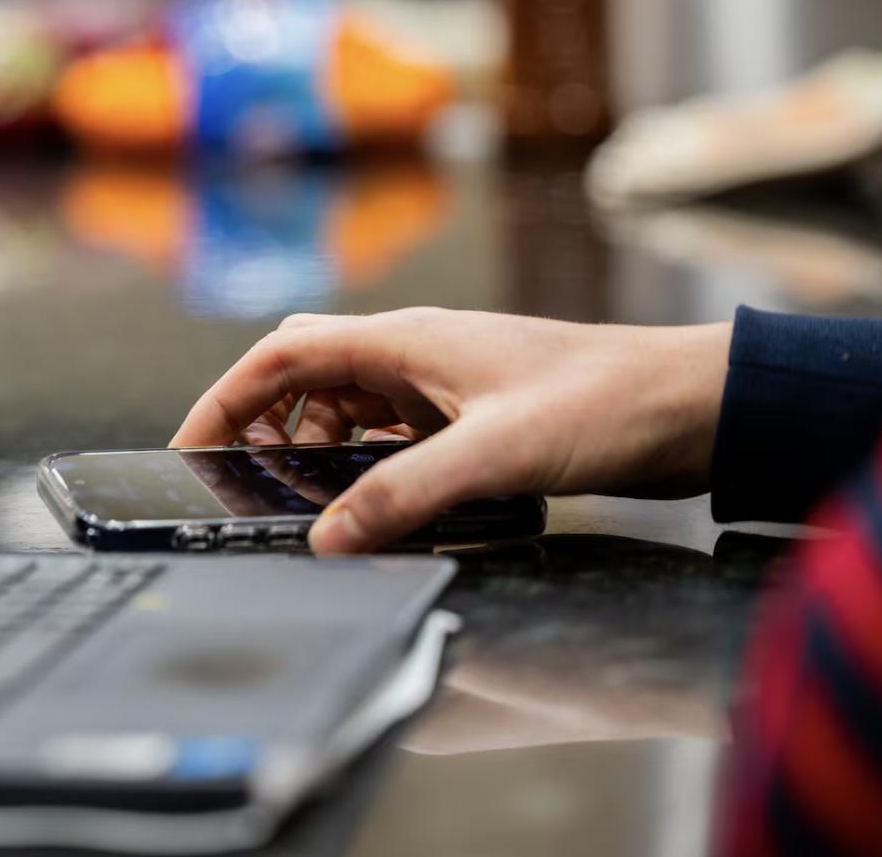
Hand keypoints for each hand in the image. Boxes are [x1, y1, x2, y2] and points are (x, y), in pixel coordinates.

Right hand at [170, 309, 730, 552]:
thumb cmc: (606, 402)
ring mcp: (442, 382)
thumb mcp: (495, 454)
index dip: (225, 396)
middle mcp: (415, 354)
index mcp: (405, 342)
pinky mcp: (470, 413)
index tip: (190, 443)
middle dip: (261, 418)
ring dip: (314, 444)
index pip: (283, 355)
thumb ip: (405, 496)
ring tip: (298, 496)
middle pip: (305, 372)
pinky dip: (365, 462)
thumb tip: (327, 539)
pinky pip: (392, 432)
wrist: (692, 404)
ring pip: (348, 404)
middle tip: (237, 473)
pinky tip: (371, 499)